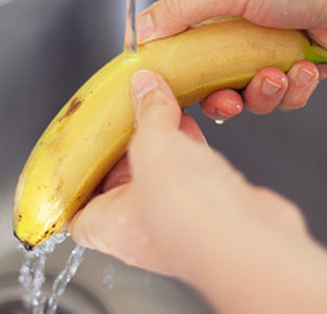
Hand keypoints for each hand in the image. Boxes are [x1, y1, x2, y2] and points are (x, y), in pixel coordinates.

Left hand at [69, 69, 307, 278]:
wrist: (250, 239)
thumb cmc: (187, 213)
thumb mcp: (152, 145)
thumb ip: (147, 114)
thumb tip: (145, 86)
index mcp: (106, 227)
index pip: (76, 210)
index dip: (77, 181)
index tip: (79, 152)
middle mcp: (139, 231)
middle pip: (120, 181)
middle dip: (126, 146)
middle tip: (126, 114)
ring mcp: (176, 222)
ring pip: (160, 175)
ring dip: (161, 143)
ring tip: (159, 107)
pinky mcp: (210, 212)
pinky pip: (191, 174)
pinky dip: (189, 148)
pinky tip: (190, 123)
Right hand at [135, 0, 326, 120]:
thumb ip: (181, 10)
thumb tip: (138, 30)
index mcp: (224, 5)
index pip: (185, 44)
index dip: (176, 70)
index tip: (167, 92)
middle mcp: (248, 31)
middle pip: (216, 80)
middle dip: (221, 96)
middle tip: (228, 100)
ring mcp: (277, 52)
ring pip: (252, 95)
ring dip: (264, 93)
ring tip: (278, 75)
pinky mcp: (306, 71)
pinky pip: (287, 97)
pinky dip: (295, 89)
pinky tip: (306, 71)